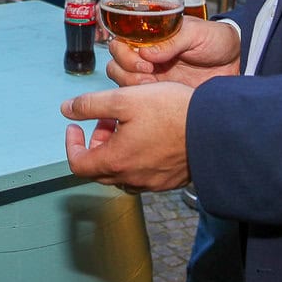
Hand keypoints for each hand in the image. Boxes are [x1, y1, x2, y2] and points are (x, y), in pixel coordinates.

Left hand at [61, 82, 191, 191]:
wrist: (215, 130)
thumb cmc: (171, 112)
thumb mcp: (125, 99)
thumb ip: (91, 104)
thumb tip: (66, 109)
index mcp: (116, 161)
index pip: (78, 165)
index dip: (72, 145)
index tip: (75, 127)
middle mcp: (132, 178)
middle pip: (99, 170)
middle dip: (96, 144)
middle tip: (106, 121)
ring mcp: (152, 182)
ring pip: (121, 172)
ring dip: (116, 150)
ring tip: (128, 125)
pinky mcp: (169, 180)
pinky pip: (142, 174)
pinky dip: (136, 157)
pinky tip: (149, 136)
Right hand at [105, 16, 240, 88]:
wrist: (236, 63)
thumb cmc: (216, 40)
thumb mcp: (197, 33)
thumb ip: (173, 41)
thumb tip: (147, 52)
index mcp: (152, 36)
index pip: (121, 40)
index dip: (125, 52)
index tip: (145, 61)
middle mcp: (147, 55)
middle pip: (116, 61)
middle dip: (126, 69)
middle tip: (149, 75)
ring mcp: (151, 74)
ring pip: (121, 80)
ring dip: (131, 84)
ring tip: (154, 86)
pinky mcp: (160, 92)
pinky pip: (138, 97)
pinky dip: (142, 98)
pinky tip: (159, 97)